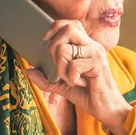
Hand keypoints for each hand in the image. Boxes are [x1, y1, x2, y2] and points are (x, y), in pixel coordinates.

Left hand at [26, 20, 131, 134]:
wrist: (107, 110)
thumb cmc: (89, 96)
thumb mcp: (63, 87)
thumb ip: (47, 80)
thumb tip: (28, 71)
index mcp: (86, 46)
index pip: (70, 24)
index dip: (55, 27)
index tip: (46, 40)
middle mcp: (92, 46)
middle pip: (67, 29)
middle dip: (53, 47)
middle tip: (59, 66)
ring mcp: (96, 53)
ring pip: (65, 49)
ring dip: (61, 68)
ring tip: (71, 80)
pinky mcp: (98, 64)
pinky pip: (73, 66)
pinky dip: (71, 78)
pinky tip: (80, 84)